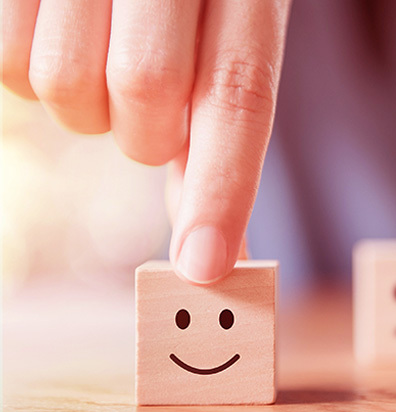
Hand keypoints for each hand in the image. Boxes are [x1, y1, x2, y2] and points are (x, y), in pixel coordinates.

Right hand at [2, 0, 290, 282]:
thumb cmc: (189, 11)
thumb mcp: (222, 56)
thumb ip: (217, 148)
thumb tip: (211, 258)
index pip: (238, 95)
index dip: (222, 189)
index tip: (203, 267)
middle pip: (145, 94)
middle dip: (145, 134)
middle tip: (149, 110)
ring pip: (66, 84)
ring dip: (86, 106)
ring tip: (104, 62)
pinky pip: (8, 64)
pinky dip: (32, 74)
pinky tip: (61, 40)